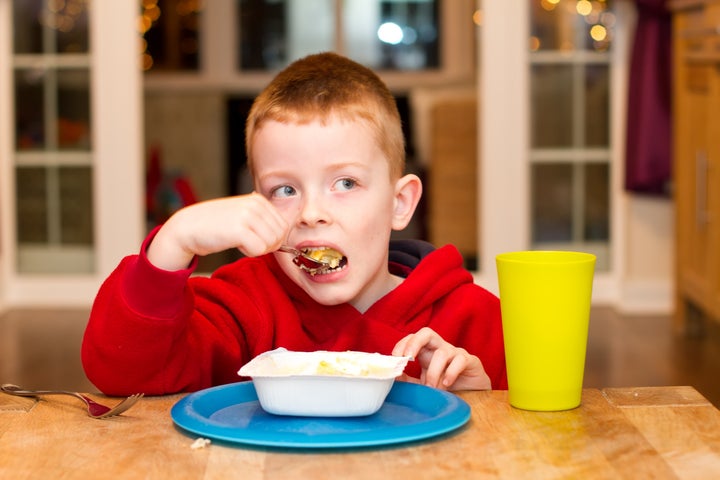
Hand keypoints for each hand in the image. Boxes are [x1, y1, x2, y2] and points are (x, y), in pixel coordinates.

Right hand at [147, 192, 288, 270]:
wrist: (188, 227)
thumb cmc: (217, 225)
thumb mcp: (244, 215)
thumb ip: (265, 220)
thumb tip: (287, 232)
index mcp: (259, 200)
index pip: (284, 226)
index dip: (272, 238)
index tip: (254, 236)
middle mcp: (256, 204)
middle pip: (280, 236)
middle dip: (267, 245)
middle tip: (247, 242)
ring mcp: (248, 216)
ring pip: (272, 244)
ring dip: (258, 249)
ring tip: (240, 241)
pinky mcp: (240, 229)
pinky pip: (259, 250)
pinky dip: (249, 252)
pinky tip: (235, 244)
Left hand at [392, 327, 490, 390]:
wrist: (473, 392)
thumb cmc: (446, 385)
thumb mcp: (423, 383)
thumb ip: (409, 380)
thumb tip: (393, 377)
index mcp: (427, 351)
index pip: (412, 338)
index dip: (402, 344)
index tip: (395, 359)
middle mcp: (440, 348)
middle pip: (427, 332)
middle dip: (415, 343)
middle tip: (408, 358)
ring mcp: (455, 352)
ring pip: (442, 353)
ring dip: (433, 373)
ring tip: (432, 388)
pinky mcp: (470, 360)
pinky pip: (459, 360)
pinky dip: (451, 373)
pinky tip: (446, 384)